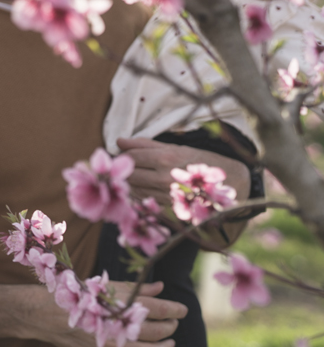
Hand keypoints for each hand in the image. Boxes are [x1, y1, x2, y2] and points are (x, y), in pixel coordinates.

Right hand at [28, 281, 184, 346]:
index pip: (157, 309)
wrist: (45, 313)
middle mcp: (116, 325)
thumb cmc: (75, 295)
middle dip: (170, 327)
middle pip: (156, 331)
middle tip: (174, 322)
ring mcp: (109, 344)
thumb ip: (134, 289)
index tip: (182, 310)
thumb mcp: (105, 286)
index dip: (174, 309)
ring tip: (168, 341)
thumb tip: (160, 287)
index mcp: (118, 303)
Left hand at [116, 137, 250, 205]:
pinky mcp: (168, 205)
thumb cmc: (200, 160)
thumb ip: (144, 144)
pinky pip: (143, 199)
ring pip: (133, 188)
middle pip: (129, 174)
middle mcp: (165, 176)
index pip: (131, 156)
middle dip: (121, 169)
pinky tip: (140, 186)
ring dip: (127, 182)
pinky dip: (136, 192)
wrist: (228, 182)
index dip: (121, 155)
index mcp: (166, 157)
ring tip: (131, 174)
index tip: (119, 154)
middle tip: (120, 165)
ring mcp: (166, 193)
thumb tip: (118, 141)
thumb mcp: (175, 147)